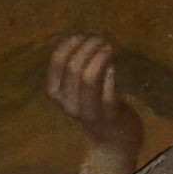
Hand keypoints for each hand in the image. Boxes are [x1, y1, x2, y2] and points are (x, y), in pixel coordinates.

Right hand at [46, 32, 143, 169]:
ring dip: (100, 57)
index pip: (57, 62)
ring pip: (88, 79)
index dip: (71, 43)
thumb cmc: (96, 104)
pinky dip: (110, 74)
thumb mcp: (77, 84)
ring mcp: (88, 112)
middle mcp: (68, 104)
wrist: (115, 139)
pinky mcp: (109, 117)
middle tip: (103, 39)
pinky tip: (114, 67)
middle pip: (73, 67)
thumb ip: (69, 59)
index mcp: (57, 93)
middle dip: (88, 46)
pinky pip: (108, 92)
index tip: (84, 34)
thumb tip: (56, 37)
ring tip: (110, 47)